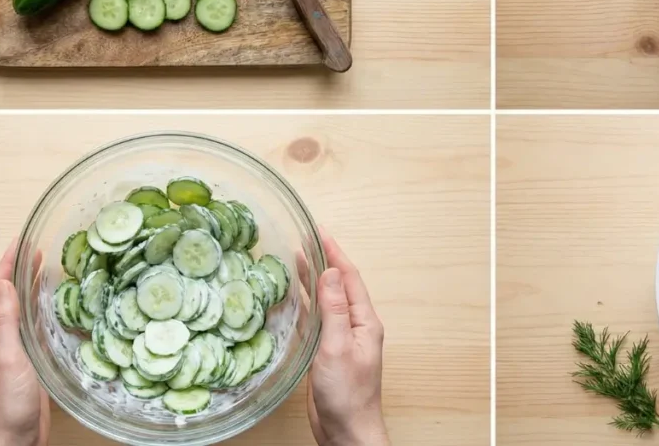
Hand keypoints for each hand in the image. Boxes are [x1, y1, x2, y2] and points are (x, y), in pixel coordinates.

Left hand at [0, 242, 49, 445]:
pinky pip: (30, 325)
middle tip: (37, 247)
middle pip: (3, 295)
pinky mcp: (24, 358)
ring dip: (28, 285)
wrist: (12, 439)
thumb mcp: (5, 359)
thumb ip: (3, 322)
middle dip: (17, 269)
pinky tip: (52, 301)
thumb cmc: (5, 404)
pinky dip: (39, 307)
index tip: (21, 241)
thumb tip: (3, 285)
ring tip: (45, 266)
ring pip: (17, 308)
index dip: (6, 264)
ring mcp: (8, 347)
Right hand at [303, 228, 388, 445]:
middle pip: (339, 286)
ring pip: (327, 302)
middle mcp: (355, 326)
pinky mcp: (328, 353)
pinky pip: (318, 320)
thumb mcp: (338, 347)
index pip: (350, 278)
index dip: (335, 253)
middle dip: (323, 261)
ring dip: (313, 280)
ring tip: (296, 259)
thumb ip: (335, 309)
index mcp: (364, 321)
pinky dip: (306, 304)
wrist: (346, 432)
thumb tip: (332, 272)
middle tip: (305, 239)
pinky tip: (294, 298)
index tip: (320, 231)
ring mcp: (342, 339)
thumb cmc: (347, 394)